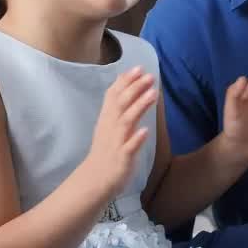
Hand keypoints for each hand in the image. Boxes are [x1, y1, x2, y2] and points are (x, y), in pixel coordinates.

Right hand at [81, 67, 156, 199]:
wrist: (94, 180)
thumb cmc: (105, 151)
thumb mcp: (108, 125)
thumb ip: (117, 107)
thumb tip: (127, 85)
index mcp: (106, 119)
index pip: (113, 95)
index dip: (125, 81)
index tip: (139, 68)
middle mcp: (109, 127)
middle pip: (120, 104)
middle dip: (135, 88)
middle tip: (150, 76)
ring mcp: (115, 143)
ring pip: (126, 121)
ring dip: (139, 107)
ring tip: (153, 94)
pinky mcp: (121, 159)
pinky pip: (128, 148)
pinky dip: (136, 139)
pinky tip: (146, 131)